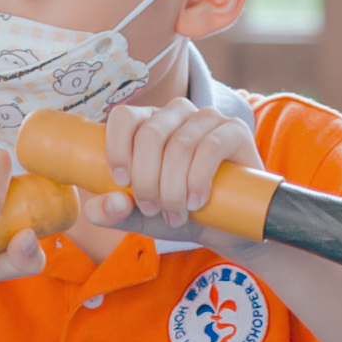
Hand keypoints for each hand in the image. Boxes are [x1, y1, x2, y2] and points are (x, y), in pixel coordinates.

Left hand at [85, 95, 258, 245]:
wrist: (228, 227)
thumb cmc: (178, 213)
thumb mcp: (139, 217)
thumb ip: (113, 212)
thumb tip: (106, 203)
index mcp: (147, 124)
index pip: (124, 117)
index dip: (117, 148)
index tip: (122, 183)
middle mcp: (176, 114)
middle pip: (150, 134)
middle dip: (147, 179)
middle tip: (153, 209)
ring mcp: (207, 118)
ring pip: (179, 145)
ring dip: (173, 188)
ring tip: (176, 215)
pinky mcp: (235, 130)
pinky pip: (210, 147)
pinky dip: (198, 179)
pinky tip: (196, 202)